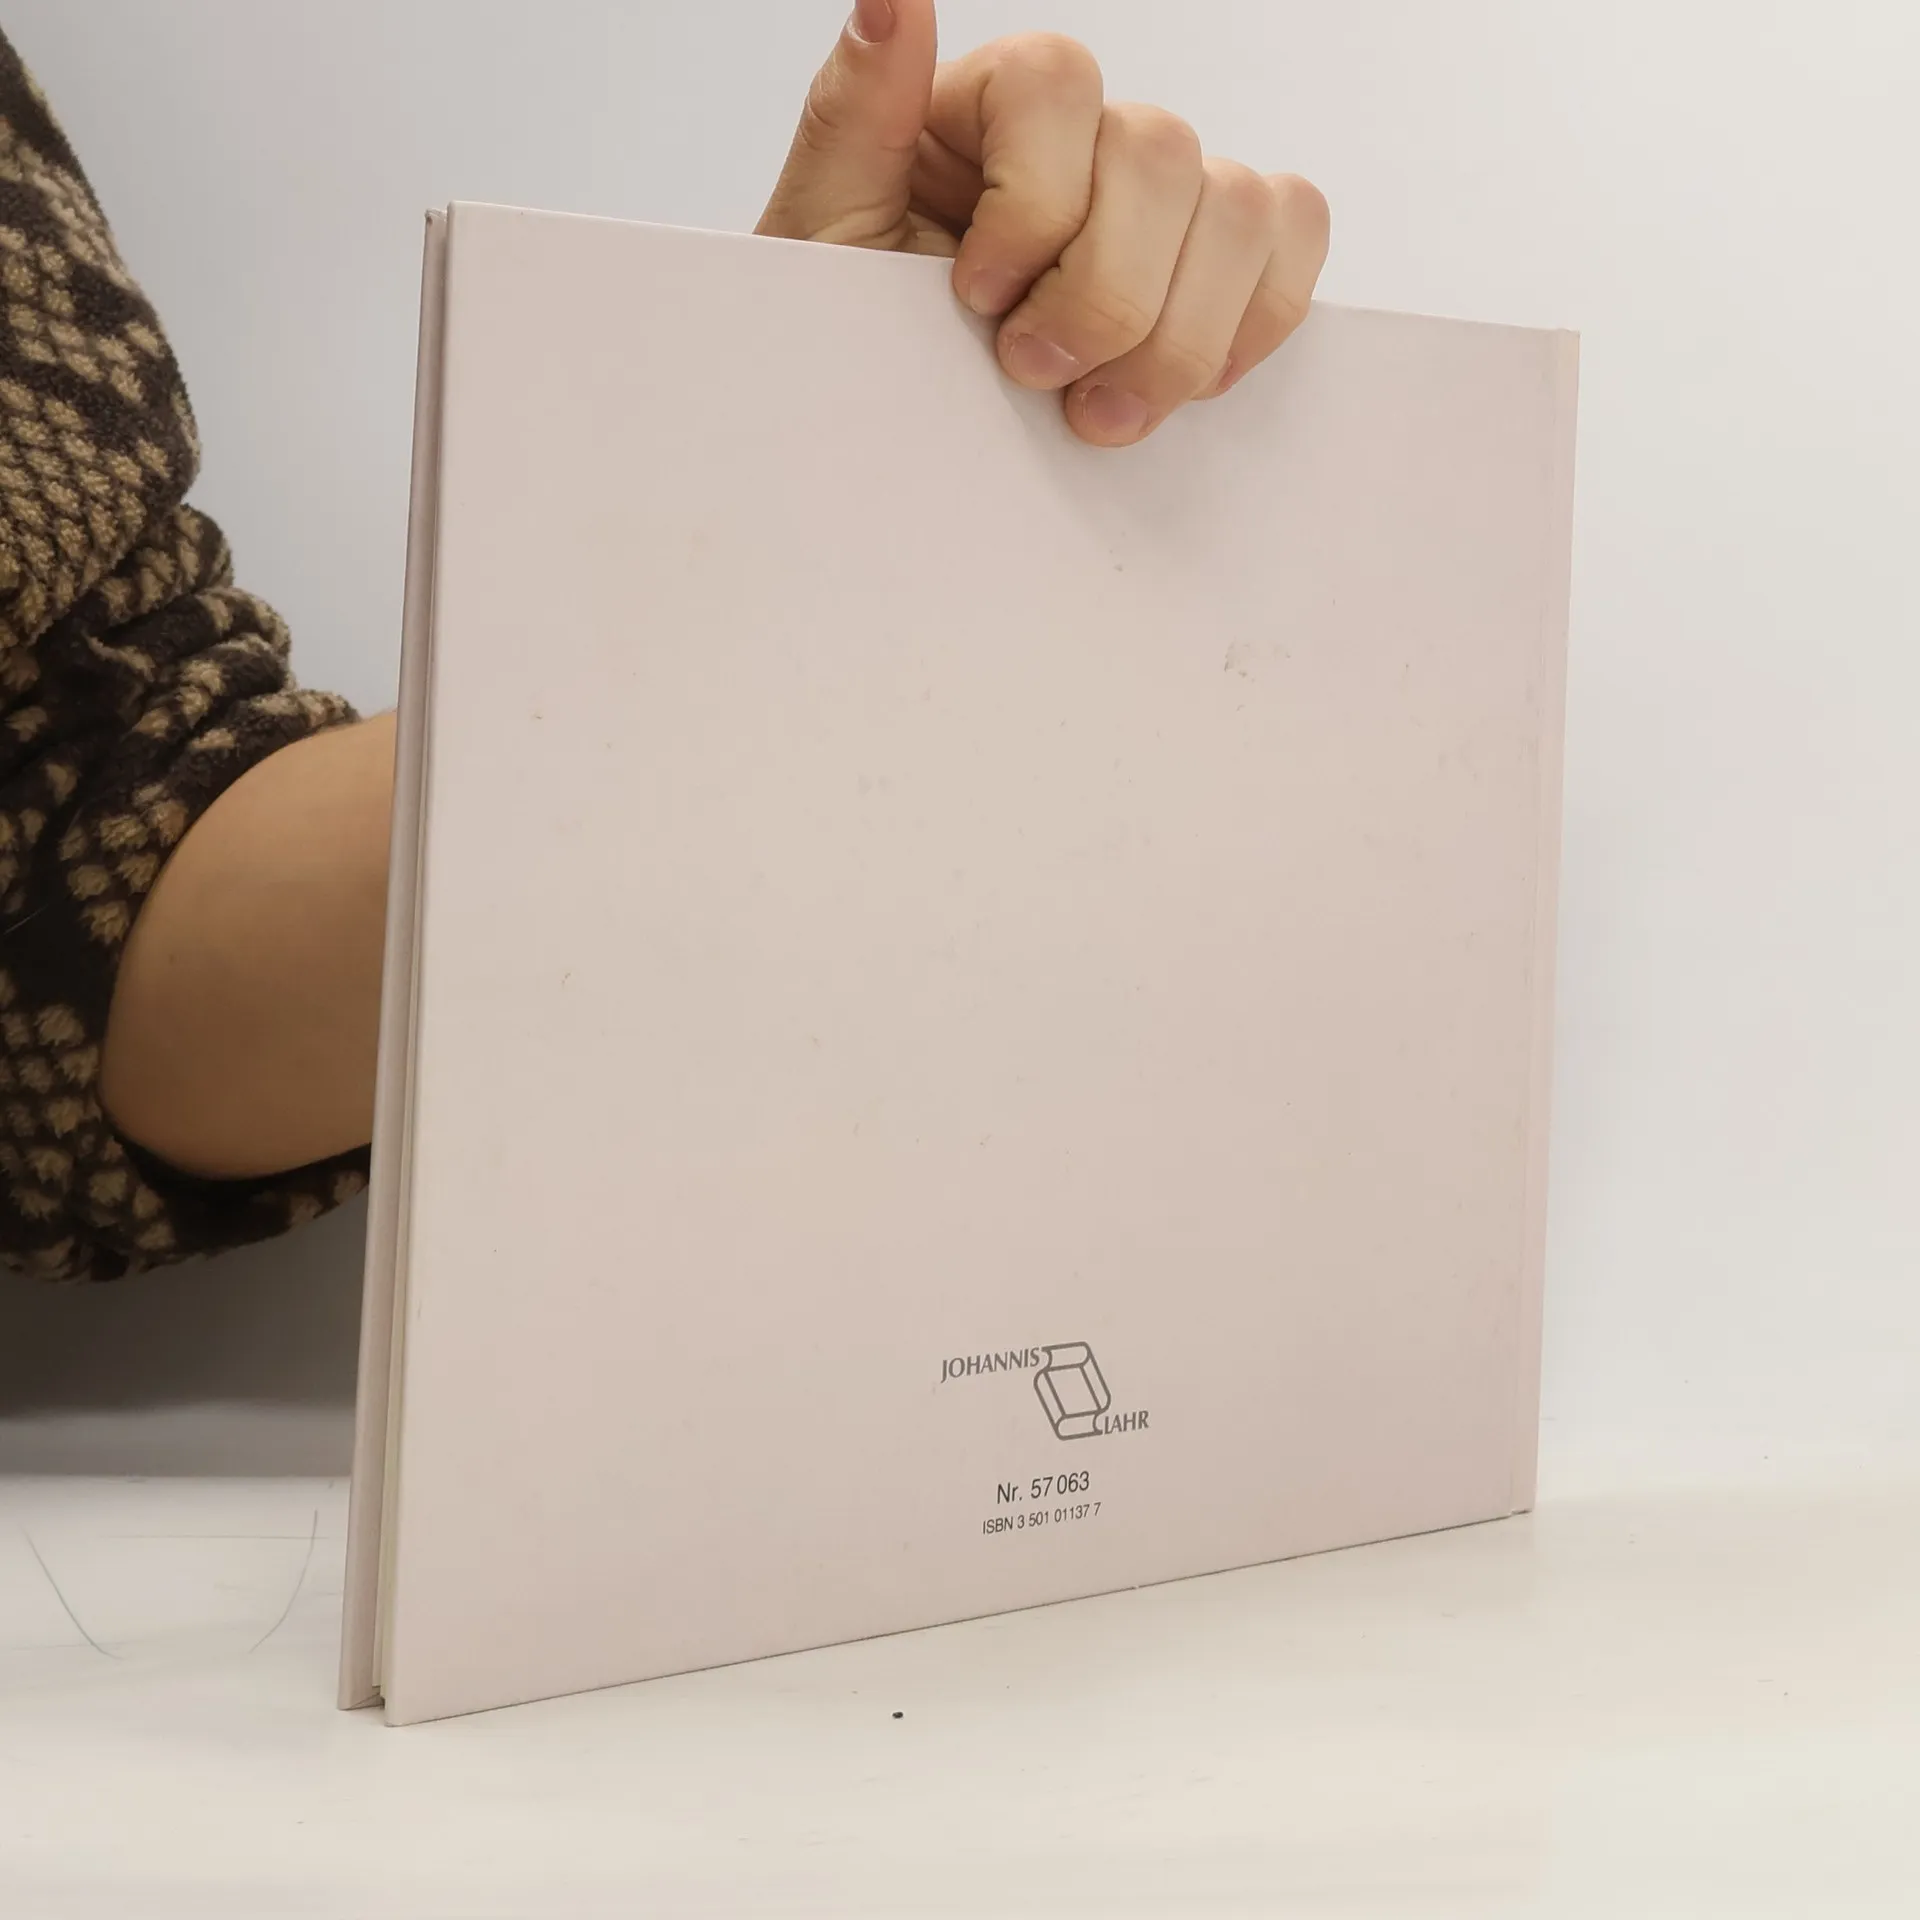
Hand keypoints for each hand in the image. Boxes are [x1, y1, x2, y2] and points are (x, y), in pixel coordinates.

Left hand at [757, 0, 1329, 447]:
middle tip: (1033, 374)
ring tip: (1099, 411)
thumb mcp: (824, 233)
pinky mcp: (1218, 267)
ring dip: (1177, 335)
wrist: (900, 430)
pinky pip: (1294, 242)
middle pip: (1165, 153)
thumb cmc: (856, 335)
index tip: (976, 295)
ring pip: (1244, 209)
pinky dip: (1255, 319)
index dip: (1032, 200)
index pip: (1059, 82)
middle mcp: (1090, 142)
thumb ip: (853, 115)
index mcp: (991, 109)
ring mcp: (1166, 204)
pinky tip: (1178, 385)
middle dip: (1106, 294)